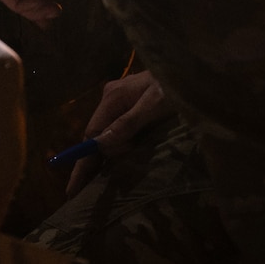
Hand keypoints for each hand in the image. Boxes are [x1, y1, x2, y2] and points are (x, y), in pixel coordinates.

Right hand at [67, 70, 171, 194]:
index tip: (75, 183)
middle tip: (73, 191)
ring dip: (102, 158)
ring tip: (91, 183)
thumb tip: (100, 145)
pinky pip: (118, 132)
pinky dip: (114, 148)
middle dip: (86, 162)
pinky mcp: (133, 107)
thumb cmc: (175, 86)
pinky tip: (109, 163)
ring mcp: (122, 103)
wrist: (191, 72)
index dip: (84, 159)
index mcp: (113, 96)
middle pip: (95, 135)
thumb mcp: (154, 105)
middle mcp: (112, 99)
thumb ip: (128, 124)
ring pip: (106, 134)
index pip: (92, 132)